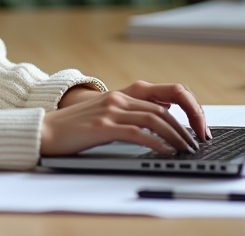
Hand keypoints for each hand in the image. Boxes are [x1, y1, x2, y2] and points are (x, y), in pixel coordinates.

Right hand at [40, 81, 210, 156]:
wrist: (45, 130)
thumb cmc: (76, 127)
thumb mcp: (106, 112)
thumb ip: (130, 111)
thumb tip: (162, 120)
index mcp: (122, 93)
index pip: (168, 91)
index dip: (189, 107)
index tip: (199, 125)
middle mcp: (119, 97)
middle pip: (165, 107)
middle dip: (187, 126)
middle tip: (198, 142)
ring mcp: (110, 110)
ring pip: (155, 119)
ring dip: (176, 136)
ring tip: (187, 149)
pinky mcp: (102, 127)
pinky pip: (138, 133)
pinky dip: (156, 143)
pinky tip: (165, 152)